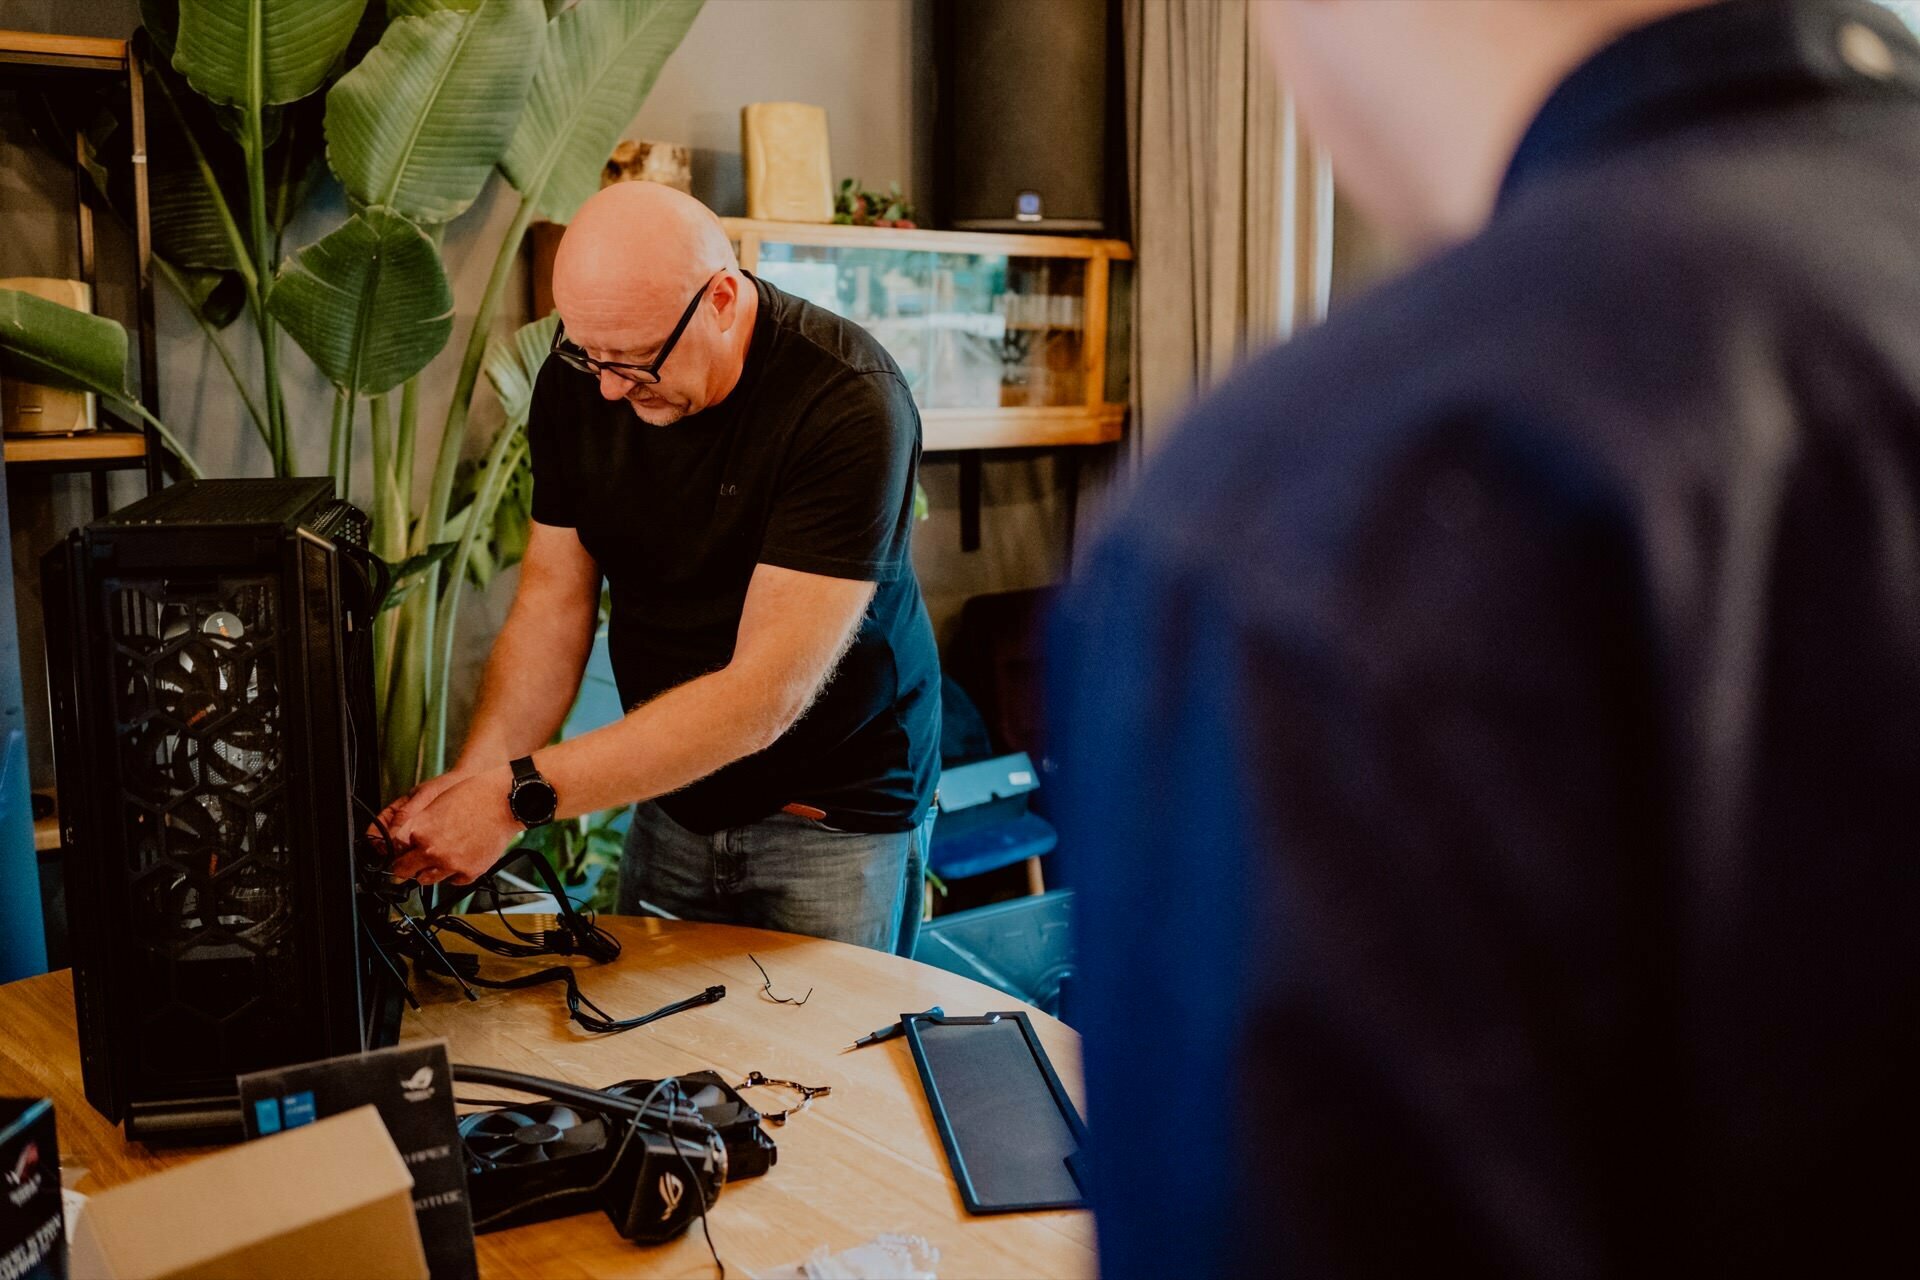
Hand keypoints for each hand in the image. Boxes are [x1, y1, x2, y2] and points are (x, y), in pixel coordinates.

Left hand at [385, 765, 520, 886]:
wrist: (505, 802)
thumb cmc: (473, 796)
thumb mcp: (435, 803)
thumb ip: (416, 824)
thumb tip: (404, 841)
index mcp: (419, 831)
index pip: (394, 851)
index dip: (395, 851)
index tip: (398, 854)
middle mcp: (431, 850)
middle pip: (405, 870)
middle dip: (405, 866)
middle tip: (409, 863)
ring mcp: (450, 864)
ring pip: (426, 879)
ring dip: (428, 870)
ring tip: (439, 857)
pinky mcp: (469, 872)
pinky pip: (452, 881)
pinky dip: (453, 872)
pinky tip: (460, 857)